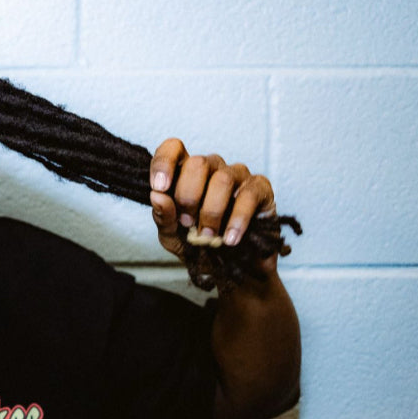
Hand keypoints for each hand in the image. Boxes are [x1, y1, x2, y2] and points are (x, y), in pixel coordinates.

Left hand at [148, 138, 277, 273]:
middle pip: (198, 163)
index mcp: (185, 172)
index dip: (164, 163)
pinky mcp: (260, 188)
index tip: (159, 187)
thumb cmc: (199, 247)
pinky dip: (236, 220)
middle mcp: (212, 167)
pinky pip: (248, 195)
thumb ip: (163, 216)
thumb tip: (157, 196)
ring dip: (211, 212)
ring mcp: (237, 175)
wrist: (231, 270)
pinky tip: (230, 239)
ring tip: (208, 236)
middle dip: (188, 196)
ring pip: (222, 179)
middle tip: (187, 223)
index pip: (173, 148)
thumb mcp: (173, 236)